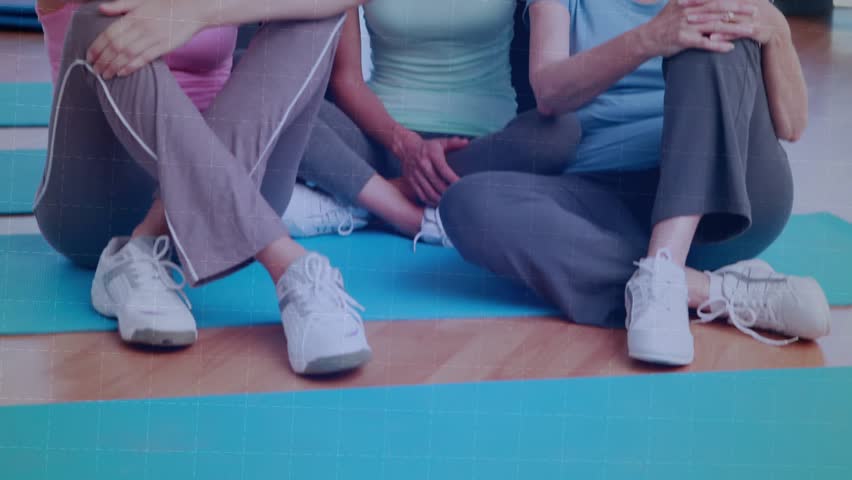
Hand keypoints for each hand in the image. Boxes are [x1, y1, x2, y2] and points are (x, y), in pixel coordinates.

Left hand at [86, 0, 206, 78]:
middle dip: (103, 60)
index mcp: (133, 16)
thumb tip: (102, 9)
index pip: (109, 34)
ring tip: (105, 75)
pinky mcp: (164, 46)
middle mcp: (140, 27)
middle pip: (116, 47)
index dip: (97, 47)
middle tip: (95, 70)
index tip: (89, 57)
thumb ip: (121, 5)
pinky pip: (144, 58)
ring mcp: (152, 38)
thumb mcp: (141, 0)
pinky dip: (132, 66)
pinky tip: (122, 73)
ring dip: (114, 66)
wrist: (192, 8)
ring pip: (128, 55)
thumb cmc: (166, 4)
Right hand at [394, 129, 466, 205]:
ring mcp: (416, 174)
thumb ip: (454, 143)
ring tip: (448, 201)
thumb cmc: (428, 147)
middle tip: (457, 196)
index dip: (453, 179)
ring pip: (429, 191)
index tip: (462, 185)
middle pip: (437, 183)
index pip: (444, 170)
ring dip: (440, 199)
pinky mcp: (411, 181)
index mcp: (432, 155)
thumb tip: (466, 142)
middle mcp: (423, 165)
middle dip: (448, 192)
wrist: (407, 148)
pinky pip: (421, 194)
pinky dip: (430, 201)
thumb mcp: (441, 142)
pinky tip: (437, 202)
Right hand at [638, 0, 757, 56]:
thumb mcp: (675, 3)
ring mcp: (687, 26)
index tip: (749, 0)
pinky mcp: (683, 40)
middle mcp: (690, 12)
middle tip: (756, 12)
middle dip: (739, 11)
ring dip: (735, 29)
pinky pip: (704, 43)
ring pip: (716, 26)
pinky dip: (718, 45)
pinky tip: (731, 48)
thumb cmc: (663, 22)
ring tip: (751, 31)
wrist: (646, 38)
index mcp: (690, 2)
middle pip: (719, 10)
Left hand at [682, 0, 788, 45]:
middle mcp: (747, 4)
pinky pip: (737, 33)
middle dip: (699, 5)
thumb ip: (726, 0)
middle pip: (719, 3)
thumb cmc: (754, 15)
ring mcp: (751, 17)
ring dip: (707, 20)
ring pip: (726, 18)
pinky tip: (711, 38)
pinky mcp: (755, 31)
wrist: (776, 29)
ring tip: (690, 21)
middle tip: (681, 6)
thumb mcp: (742, 3)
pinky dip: (724, 35)